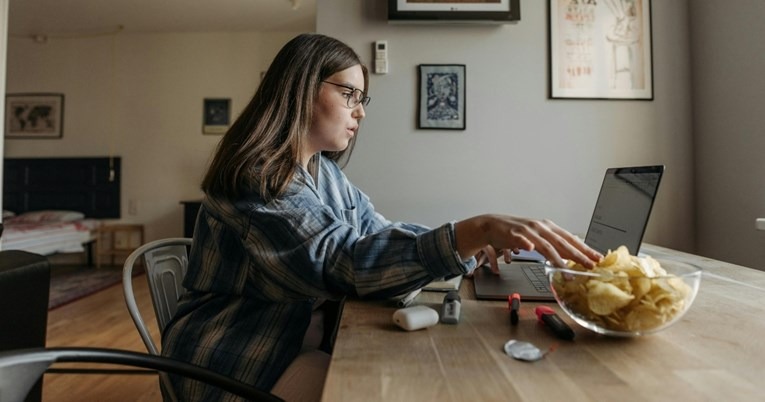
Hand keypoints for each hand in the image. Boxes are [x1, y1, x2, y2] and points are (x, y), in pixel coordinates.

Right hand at [454, 214, 601, 268]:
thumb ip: (553, 245)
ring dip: (557, 258)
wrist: (493, 225)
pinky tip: (530, 248)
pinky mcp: (513, 234)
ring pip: (545, 245)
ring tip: (566, 269)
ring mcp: (528, 230)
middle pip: (562, 242)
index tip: (597, 257)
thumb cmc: (516, 233)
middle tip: (590, 264)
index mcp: (548, 227)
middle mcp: (541, 227)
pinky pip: (521, 239)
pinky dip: (525, 243)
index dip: (584, 248)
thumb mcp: (538, 236)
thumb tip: (570, 256)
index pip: (570, 239)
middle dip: (577, 254)